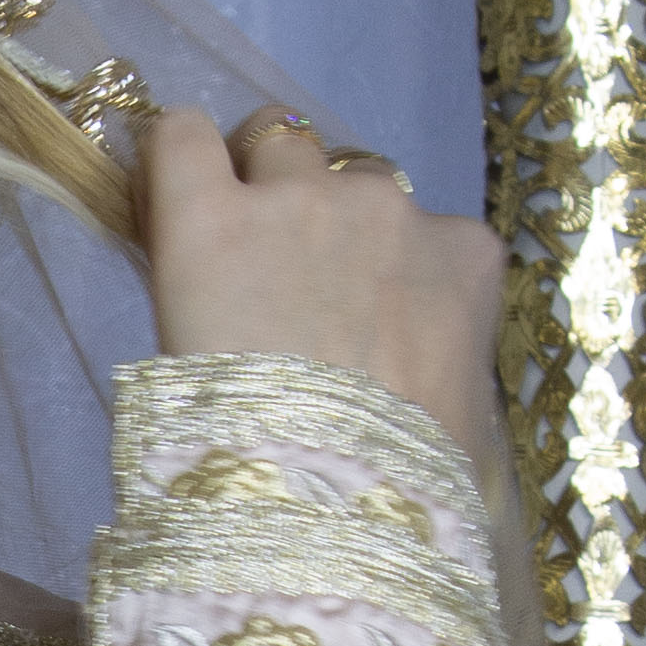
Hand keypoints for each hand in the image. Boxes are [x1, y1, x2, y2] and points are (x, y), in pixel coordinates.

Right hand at [143, 107, 502, 460]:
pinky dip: (428, 270)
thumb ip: (202, 278)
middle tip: (282, 254)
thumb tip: (216, 252)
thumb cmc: (231, 454)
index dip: (188, 159)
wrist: (349, 512)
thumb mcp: (181, 353)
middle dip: (273, 180)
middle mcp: (297, 193)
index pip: (182, 133)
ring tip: (364, 309)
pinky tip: (422, 336)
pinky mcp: (464, 246)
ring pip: (362, 181)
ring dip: (354, 221)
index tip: (194, 189)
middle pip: (277, 137)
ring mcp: (389, 212)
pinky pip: (441, 233)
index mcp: (207, 226)